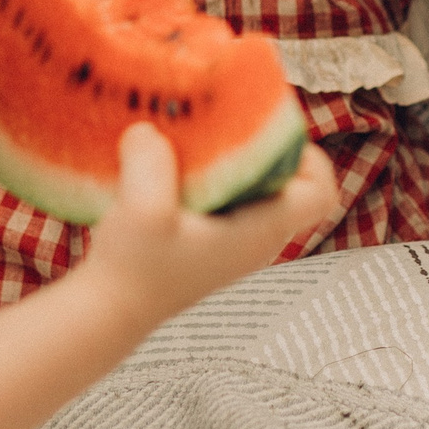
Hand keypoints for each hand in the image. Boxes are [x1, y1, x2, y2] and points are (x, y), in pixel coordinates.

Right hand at [80, 125, 334, 327]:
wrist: (108, 311)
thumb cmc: (132, 269)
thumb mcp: (140, 211)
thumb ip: (149, 163)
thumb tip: (150, 128)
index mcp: (259, 231)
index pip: (321, 194)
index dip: (310, 157)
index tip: (272, 131)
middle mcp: (257, 238)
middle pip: (293, 182)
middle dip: (268, 144)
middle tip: (234, 116)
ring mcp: (236, 242)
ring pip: (261, 188)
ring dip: (239, 157)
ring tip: (205, 132)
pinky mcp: (212, 241)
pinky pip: (233, 197)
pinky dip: (217, 173)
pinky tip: (180, 159)